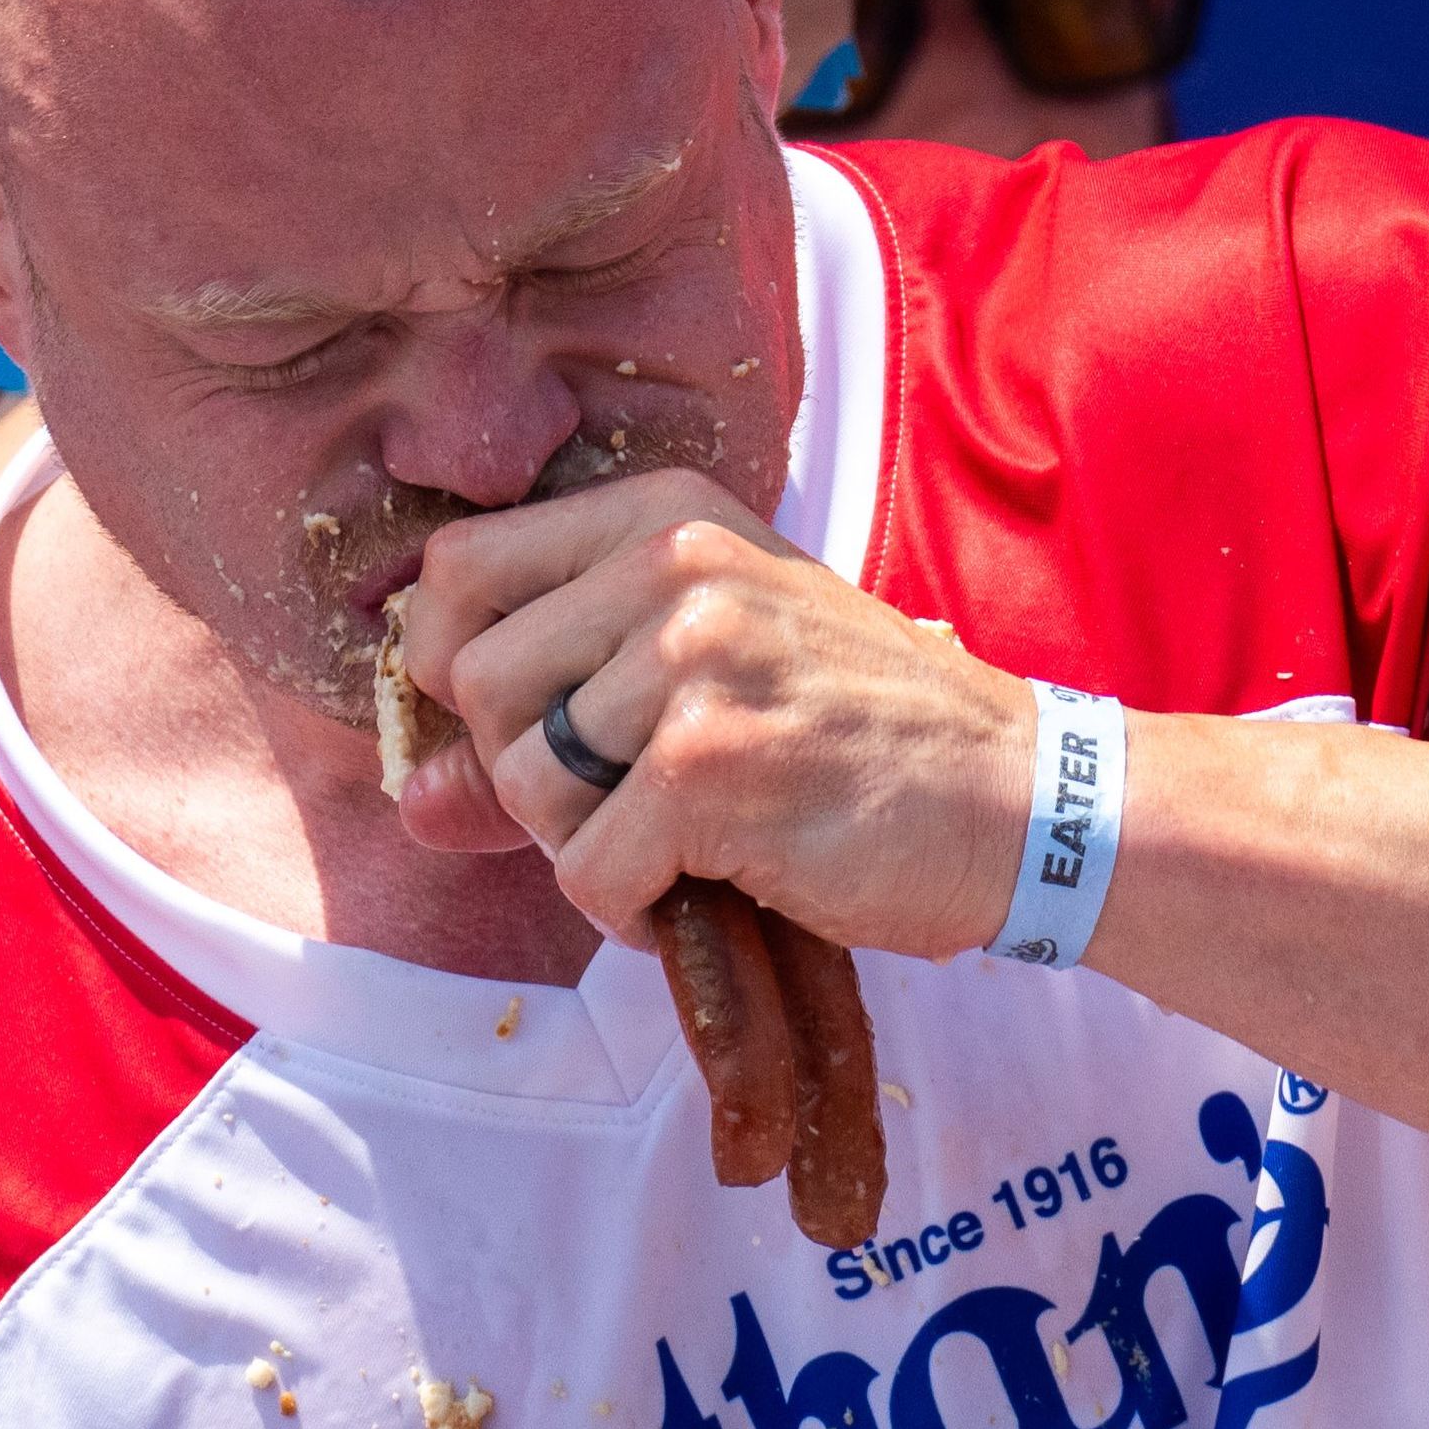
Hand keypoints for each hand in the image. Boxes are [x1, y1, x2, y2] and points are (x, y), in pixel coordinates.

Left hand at [392, 468, 1030, 959]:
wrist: (1017, 797)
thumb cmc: (864, 734)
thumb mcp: (715, 672)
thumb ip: (557, 714)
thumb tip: (412, 799)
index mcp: (668, 518)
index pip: (459, 570)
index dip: (450, 667)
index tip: (519, 727)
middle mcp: (672, 567)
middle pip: (474, 685)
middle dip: (530, 773)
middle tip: (631, 802)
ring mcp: (689, 663)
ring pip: (525, 784)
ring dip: (588, 847)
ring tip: (687, 842)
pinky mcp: (708, 768)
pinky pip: (587, 873)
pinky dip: (634, 911)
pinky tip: (714, 888)